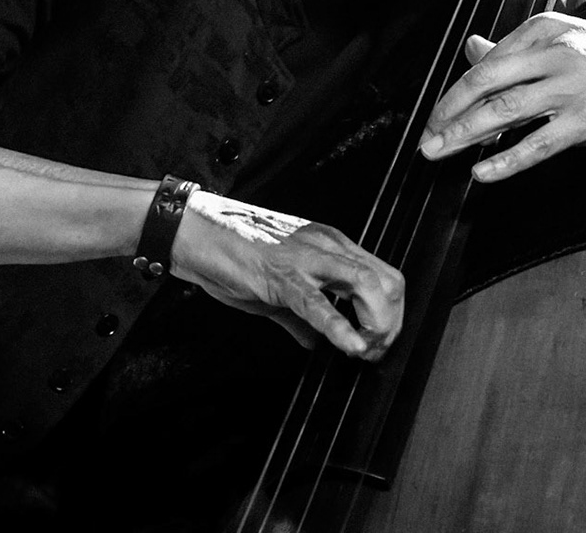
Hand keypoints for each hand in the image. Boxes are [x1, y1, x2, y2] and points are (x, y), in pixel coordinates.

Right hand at [169, 190, 404, 360]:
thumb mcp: (277, 288)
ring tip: (366, 351)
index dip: (390, 313)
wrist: (196, 234)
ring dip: (376, 324)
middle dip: (390, 323)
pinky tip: (350, 347)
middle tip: (377, 351)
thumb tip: (314, 342)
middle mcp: (327, 246)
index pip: (383, 275)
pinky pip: (319, 303)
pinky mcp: (282, 275)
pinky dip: (340, 328)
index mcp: (330, 245)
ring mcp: (307, 258)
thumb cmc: (233, 253)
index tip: (379, 341)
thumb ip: (301, 316)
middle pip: (386, 281)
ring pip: (366, 285)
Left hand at [418, 12, 585, 181]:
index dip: (455, 93)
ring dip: (464, 135)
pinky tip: (483, 172)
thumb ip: (518, 50)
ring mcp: (571, 86)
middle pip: (484, 82)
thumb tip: (472, 47)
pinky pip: (537, 144)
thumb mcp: (568, 42)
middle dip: (448, 113)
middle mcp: (554, 53)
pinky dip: (506, 160)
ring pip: (503, 111)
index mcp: (546, 31)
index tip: (437, 116)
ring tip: (439, 153)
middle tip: (426, 138)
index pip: (486, 63)